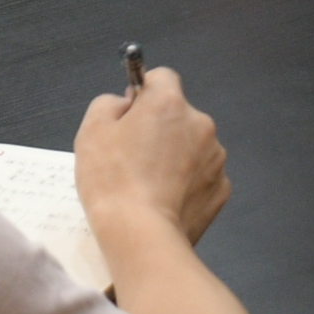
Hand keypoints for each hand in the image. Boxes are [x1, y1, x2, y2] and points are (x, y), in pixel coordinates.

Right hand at [76, 64, 231, 244]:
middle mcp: (200, 123)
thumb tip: (127, 105)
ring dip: (175, 156)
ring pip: (192, 146)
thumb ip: (109, 103)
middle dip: (160, 128)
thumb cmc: (112, 180)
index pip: (161, 77)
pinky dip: (187, 183)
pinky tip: (165, 200)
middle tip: (133, 156)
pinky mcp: (221, 189)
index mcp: (169, 102)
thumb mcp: (92, 129)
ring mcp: (215, 158)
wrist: (140, 235)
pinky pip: (201, 176)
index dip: (143, 93)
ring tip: (149, 184)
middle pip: (178, 114)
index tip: (130, 115)